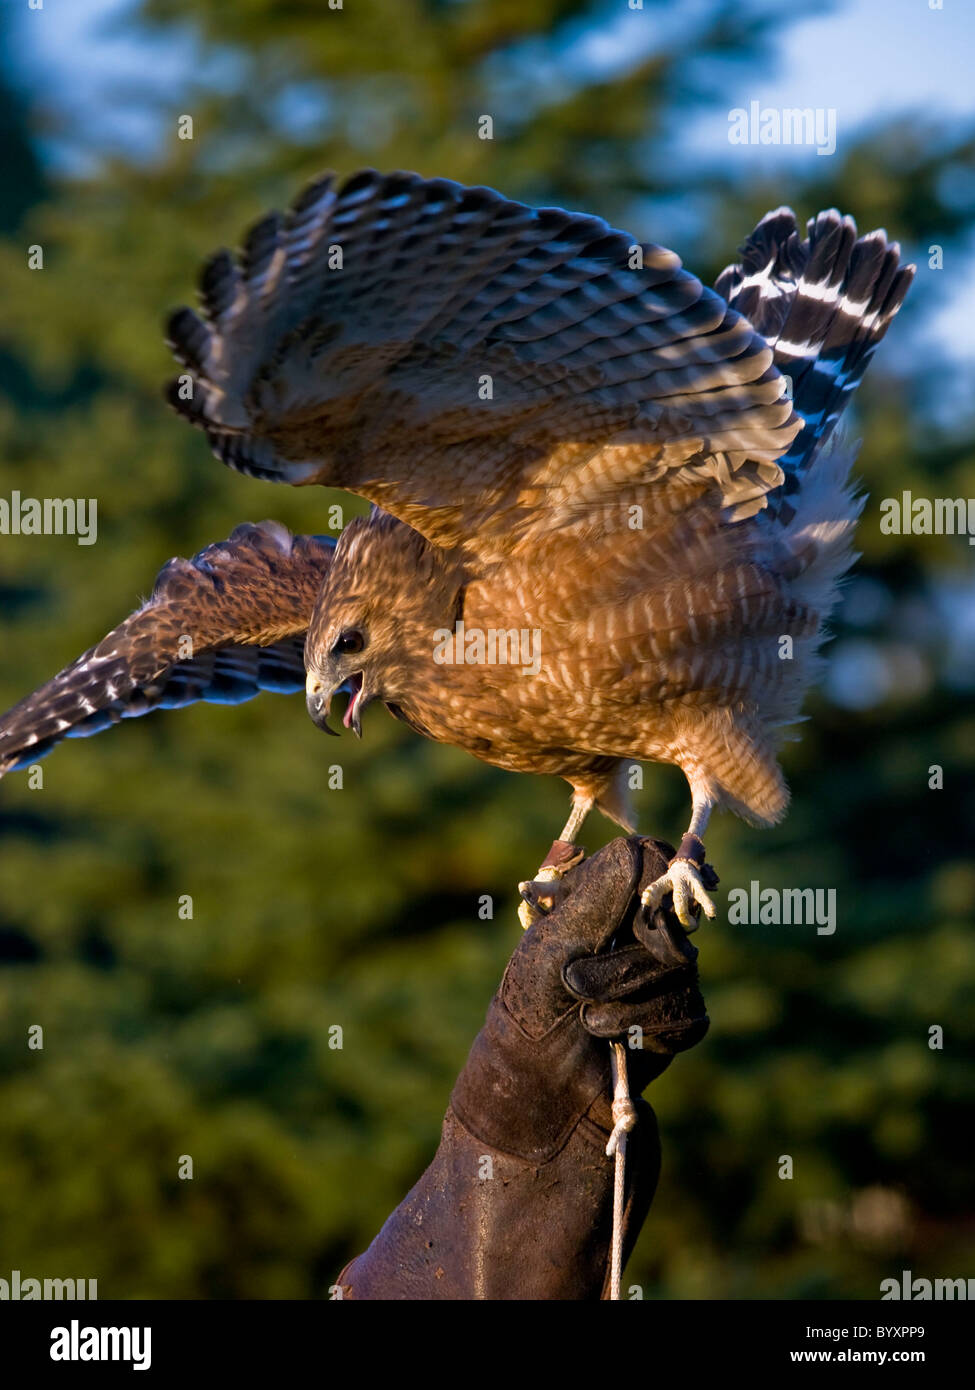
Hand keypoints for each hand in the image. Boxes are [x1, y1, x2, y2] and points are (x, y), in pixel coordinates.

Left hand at [453, 835, 708, 1158]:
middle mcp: (629, 937)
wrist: (534, 1105)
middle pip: (667, 919)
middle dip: (624, 959)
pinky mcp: (674, 1026)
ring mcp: (656, 981)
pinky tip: (619, 1045)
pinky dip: (652, 1029)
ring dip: (629, 998)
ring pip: (681, 968)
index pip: (648, 863)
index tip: (651, 900)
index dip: (659, 873)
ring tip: (589, 1025)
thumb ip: (600, 894)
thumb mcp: (553, 946)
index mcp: (595, 908)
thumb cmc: (529, 1018)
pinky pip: (690, 1013)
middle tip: (576, 986)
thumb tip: (646, 849)